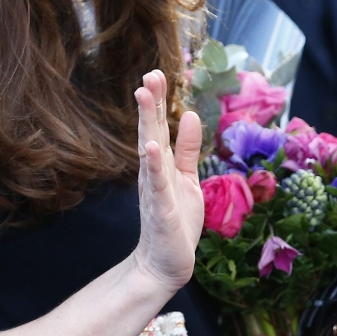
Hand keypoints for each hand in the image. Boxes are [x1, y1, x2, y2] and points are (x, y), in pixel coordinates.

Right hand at [130, 69, 203, 294]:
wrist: (166, 263)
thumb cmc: (176, 221)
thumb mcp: (188, 178)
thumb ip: (189, 149)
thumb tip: (192, 115)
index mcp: (162, 164)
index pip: (159, 126)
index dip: (159, 100)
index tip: (157, 73)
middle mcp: (153, 172)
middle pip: (151, 130)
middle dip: (151, 102)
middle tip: (149, 74)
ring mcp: (155, 190)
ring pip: (150, 150)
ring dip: (147, 123)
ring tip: (144, 96)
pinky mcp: (161, 210)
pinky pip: (157, 184)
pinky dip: (155, 164)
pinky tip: (153, 146)